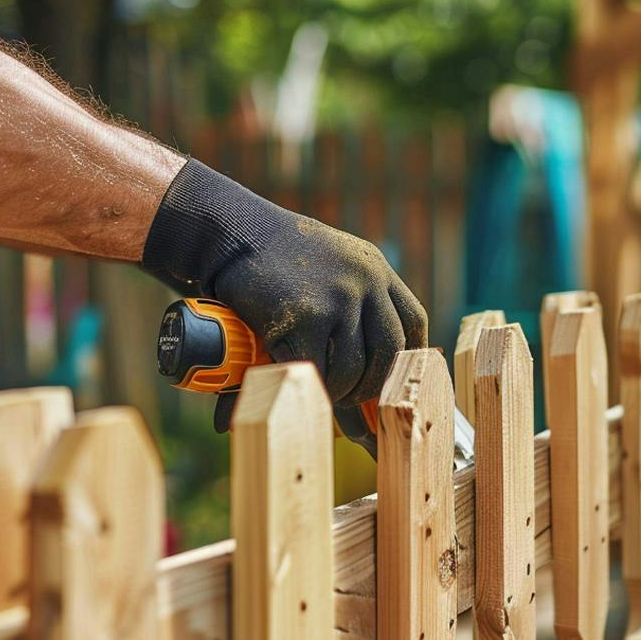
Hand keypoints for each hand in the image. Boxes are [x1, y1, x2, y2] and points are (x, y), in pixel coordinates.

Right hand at [141, 159, 426, 449]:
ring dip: (343, 394)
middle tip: (360, 407)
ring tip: (327, 400)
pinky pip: (322, 370)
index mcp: (376, 270)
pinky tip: (306, 392)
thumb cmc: (270, 260)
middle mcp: (367, 283)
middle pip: (392, 351)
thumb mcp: (323, 269)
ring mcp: (340, 300)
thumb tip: (353, 372)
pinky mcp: (308, 318)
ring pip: (356, 368)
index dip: (410, 357)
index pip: (412, 321)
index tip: (399, 381)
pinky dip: (315, 389)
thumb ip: (344, 306)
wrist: (229, 232)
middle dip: (377, 387)